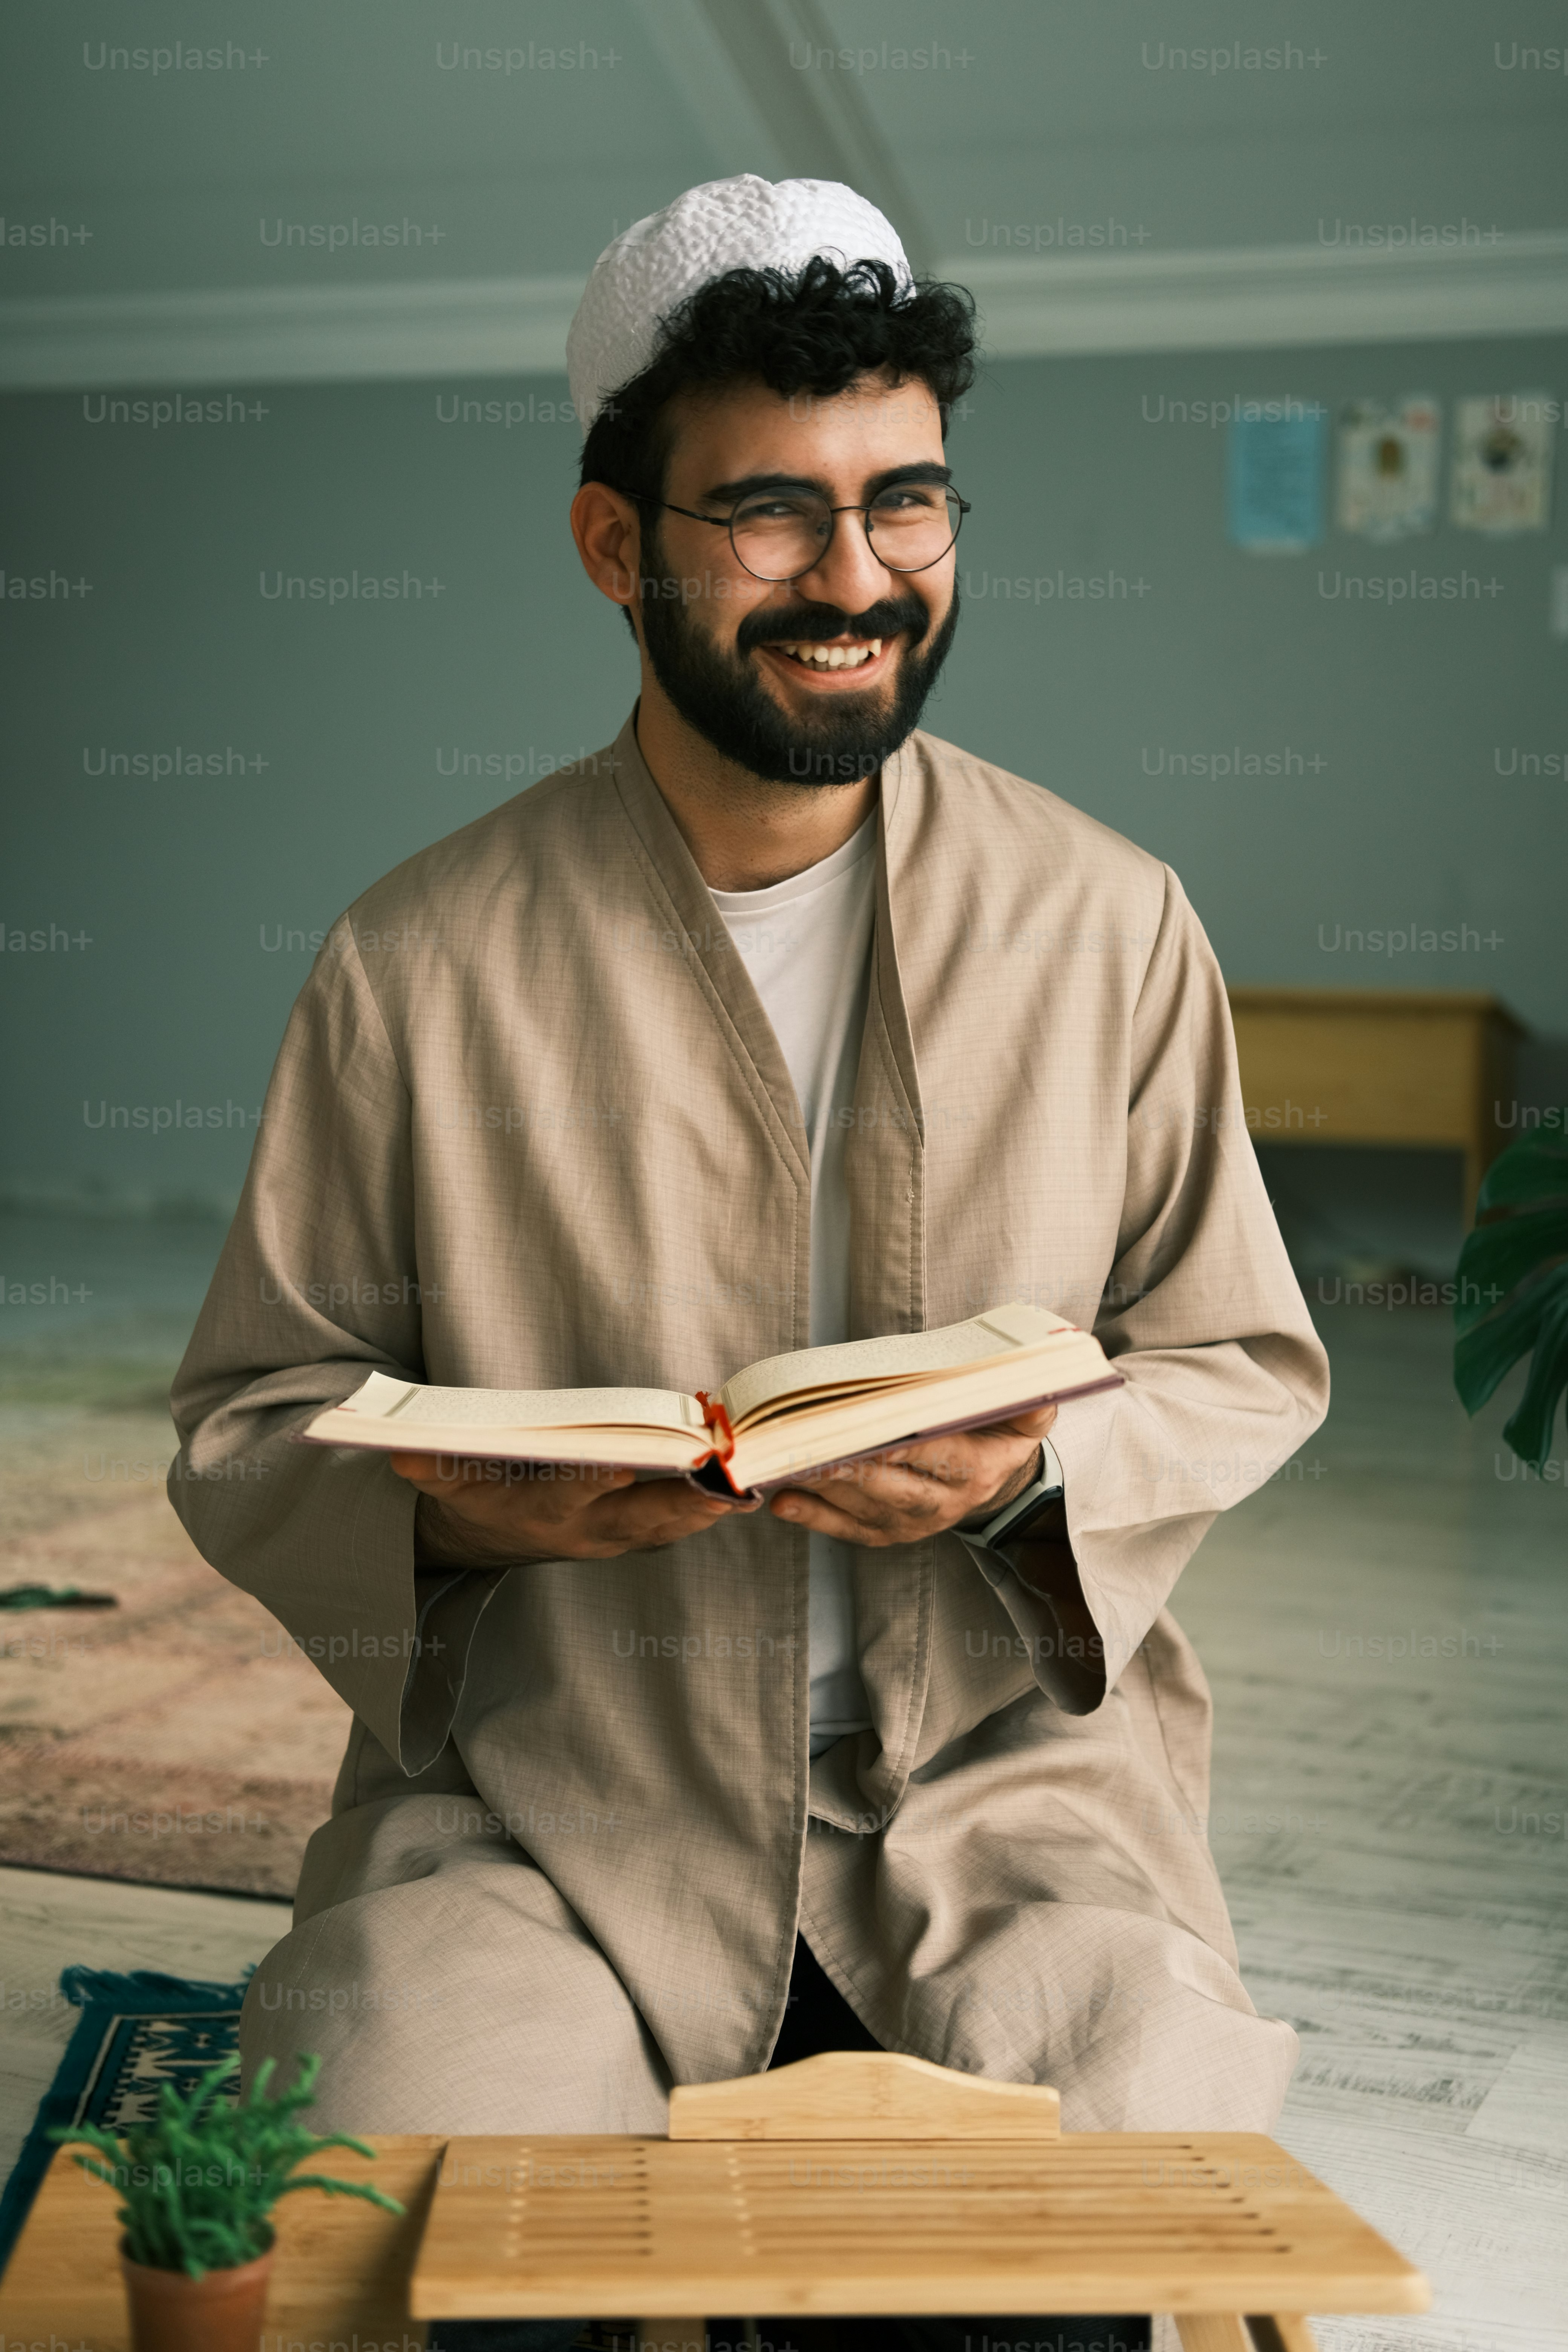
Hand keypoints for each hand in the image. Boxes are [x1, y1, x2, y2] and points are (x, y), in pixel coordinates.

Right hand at [388, 1453, 758, 1566]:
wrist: (492, 1538)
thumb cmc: (476, 1493)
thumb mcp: (446, 1483)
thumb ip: (430, 1469)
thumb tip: (401, 1455)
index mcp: (540, 1511)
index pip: (569, 1492)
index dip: (592, 1479)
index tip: (622, 1465)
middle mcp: (584, 1531)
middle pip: (639, 1520)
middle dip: (682, 1504)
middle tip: (724, 1486)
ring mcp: (614, 1539)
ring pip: (669, 1528)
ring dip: (710, 1510)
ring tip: (751, 1484)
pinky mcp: (635, 1537)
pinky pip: (680, 1527)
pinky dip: (713, 1510)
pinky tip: (748, 1489)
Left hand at [766, 1403, 1057, 1549]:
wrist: (994, 1477)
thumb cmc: (998, 1430)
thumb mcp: (1027, 1414)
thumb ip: (1029, 1401)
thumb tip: (1034, 1386)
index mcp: (979, 1469)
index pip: (938, 1455)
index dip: (903, 1444)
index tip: (868, 1428)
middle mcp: (945, 1503)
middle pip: (893, 1486)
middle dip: (851, 1467)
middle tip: (811, 1445)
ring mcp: (914, 1523)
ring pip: (864, 1507)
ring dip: (824, 1486)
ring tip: (789, 1462)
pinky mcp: (887, 1533)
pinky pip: (848, 1528)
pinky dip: (814, 1516)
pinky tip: (785, 1499)